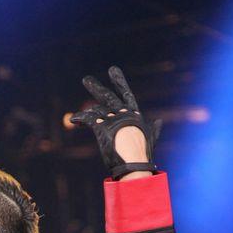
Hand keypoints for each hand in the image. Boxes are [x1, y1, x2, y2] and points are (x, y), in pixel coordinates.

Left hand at [70, 65, 161, 179]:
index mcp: (134, 115)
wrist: (134, 162)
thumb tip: (159, 121)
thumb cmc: (142, 155)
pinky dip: (80, 118)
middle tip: (86, 79)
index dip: (119, 82)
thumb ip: (154, 128)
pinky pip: (88, 119)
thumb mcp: (150, 137)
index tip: (112, 70)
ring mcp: (112, 119)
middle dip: (96, 88)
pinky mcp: (101, 127)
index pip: (126, 95)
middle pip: (108, 97)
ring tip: (77, 116)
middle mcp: (122, 114)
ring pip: (96, 110)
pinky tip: (73, 119)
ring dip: (87, 111)